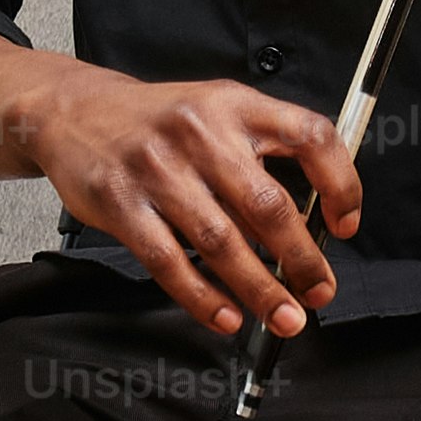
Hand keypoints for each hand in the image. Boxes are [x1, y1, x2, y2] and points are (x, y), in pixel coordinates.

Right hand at [25, 64, 359, 342]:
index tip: (345, 224)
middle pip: (266, 204)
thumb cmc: (159, 121)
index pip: (310, 135)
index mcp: (236, 104)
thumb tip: (307, 228)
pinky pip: (169, 261)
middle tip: (318, 291)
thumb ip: (260, 157)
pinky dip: (202, 297)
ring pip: (221, 241)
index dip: (340, 182)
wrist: (74, 110)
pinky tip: (226, 316)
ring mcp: (157, 167)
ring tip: (284, 317)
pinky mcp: (121, 203)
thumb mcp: (217, 112)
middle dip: (301, 259)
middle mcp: (200, 131)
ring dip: (259, 289)